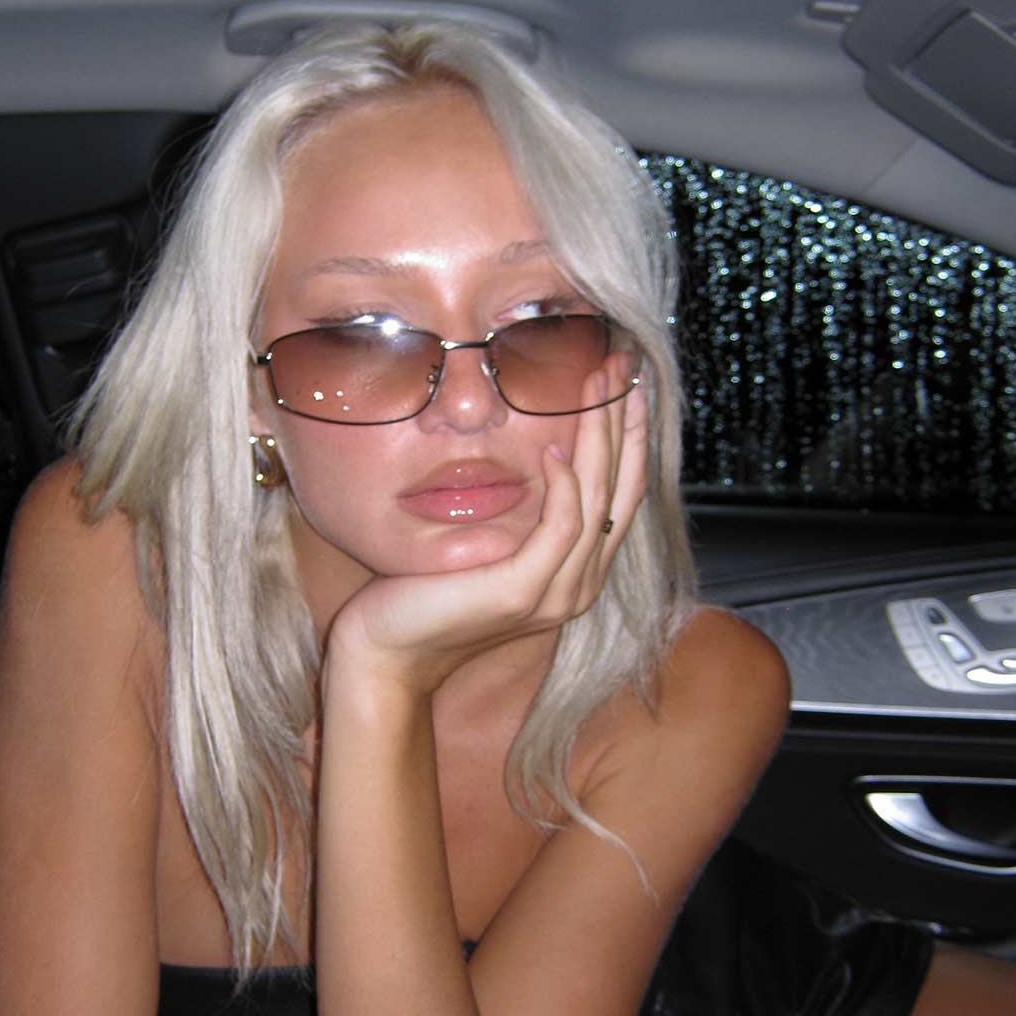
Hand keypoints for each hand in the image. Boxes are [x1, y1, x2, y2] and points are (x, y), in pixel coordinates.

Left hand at [329, 370, 649, 693]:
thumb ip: (521, 516)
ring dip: (601, 436)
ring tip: (595, 383)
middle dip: (624, 422)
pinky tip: (554, 448)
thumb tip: (539, 456)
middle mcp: (579, 586)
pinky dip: (565, 485)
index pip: (621, 495)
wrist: (388, 651)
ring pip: (599, 501)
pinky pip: (563, 527)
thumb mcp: (486, 545)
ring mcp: (556, 593)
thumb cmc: (427, 595)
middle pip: (622, 491)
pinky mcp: (524, 592)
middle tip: (621, 364)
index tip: (623, 380)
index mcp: (575, 574)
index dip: (627, 436)